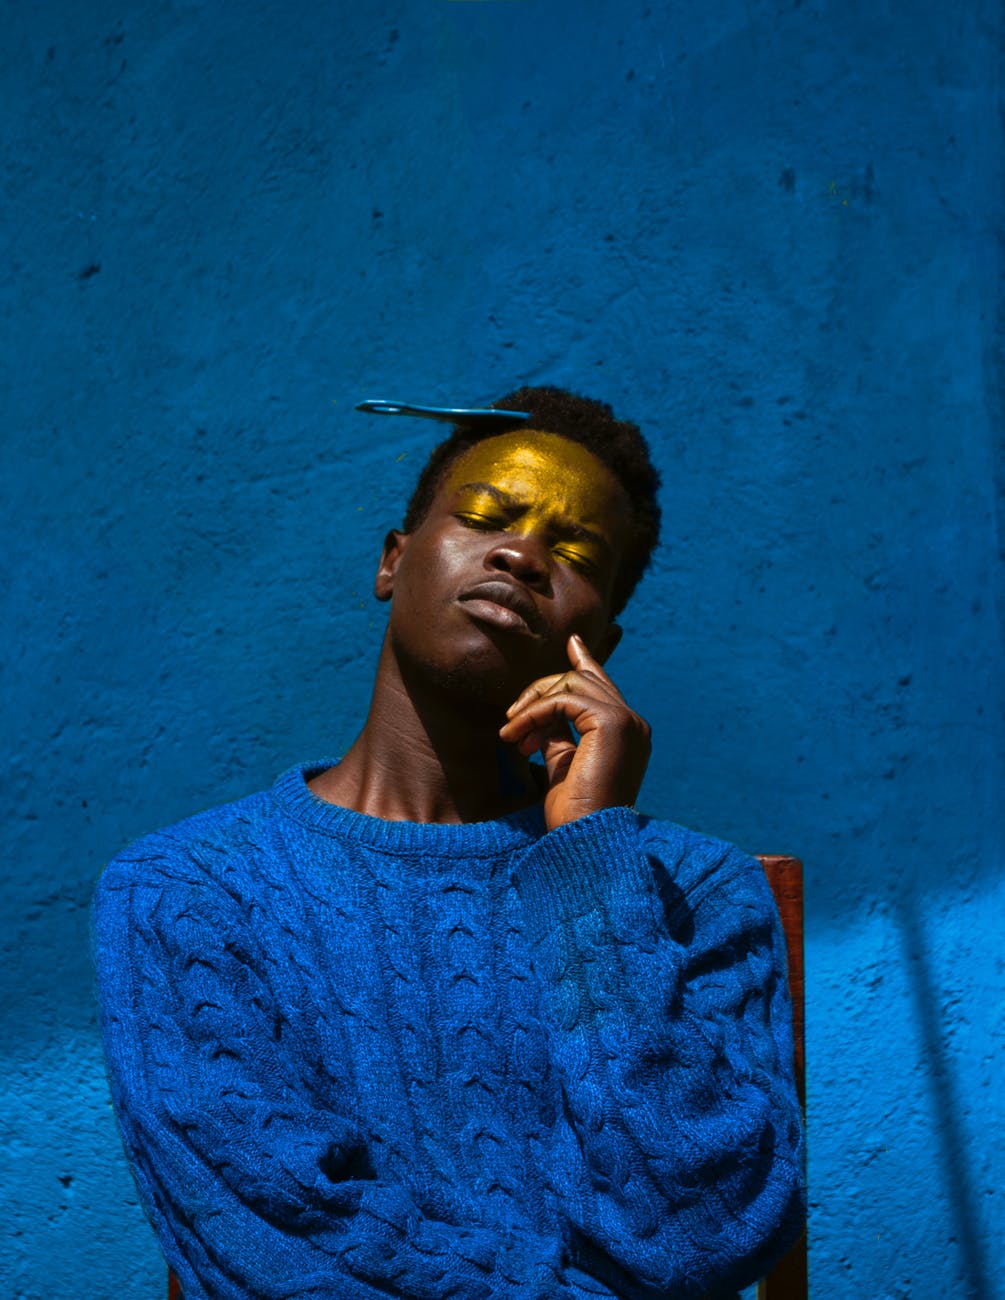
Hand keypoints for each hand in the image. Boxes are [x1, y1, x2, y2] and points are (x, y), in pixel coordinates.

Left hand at [498, 634, 651, 830]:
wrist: (585, 840)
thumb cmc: (574, 814)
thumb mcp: (562, 764)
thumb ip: (558, 734)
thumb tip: (542, 711)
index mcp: (627, 733)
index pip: (603, 686)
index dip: (586, 661)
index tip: (572, 643)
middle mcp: (633, 723)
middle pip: (582, 679)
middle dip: (540, 692)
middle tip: (511, 722)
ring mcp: (627, 721)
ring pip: (571, 683)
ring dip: (533, 704)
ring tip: (512, 734)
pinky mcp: (612, 722)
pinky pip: (563, 699)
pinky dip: (534, 713)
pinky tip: (516, 736)